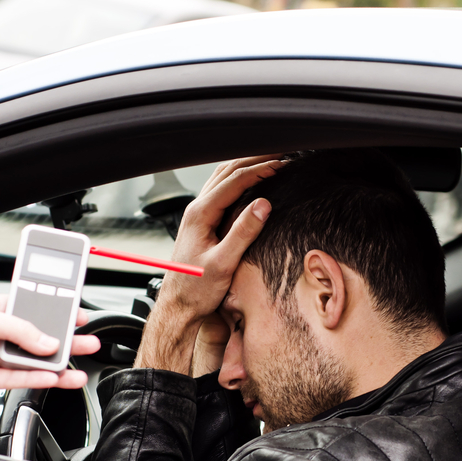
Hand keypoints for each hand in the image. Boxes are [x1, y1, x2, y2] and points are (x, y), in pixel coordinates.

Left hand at [0, 294, 100, 392]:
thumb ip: (21, 330)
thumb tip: (48, 342)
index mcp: (1, 310)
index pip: (39, 312)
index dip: (61, 315)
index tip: (81, 318)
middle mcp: (0, 333)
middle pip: (41, 340)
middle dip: (66, 342)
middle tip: (89, 344)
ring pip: (33, 363)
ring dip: (55, 367)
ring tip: (77, 369)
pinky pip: (18, 379)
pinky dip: (37, 380)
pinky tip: (54, 379)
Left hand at [135, 155, 281, 371]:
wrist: (179, 307)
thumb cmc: (197, 290)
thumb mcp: (224, 264)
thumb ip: (243, 233)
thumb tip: (262, 205)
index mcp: (200, 215)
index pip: (234, 181)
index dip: (260, 170)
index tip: (282, 165)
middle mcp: (196, 210)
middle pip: (226, 171)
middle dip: (254, 159)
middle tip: (281, 153)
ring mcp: (197, 215)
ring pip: (222, 178)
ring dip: (246, 166)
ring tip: (270, 160)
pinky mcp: (202, 223)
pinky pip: (221, 191)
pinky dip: (239, 180)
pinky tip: (252, 182)